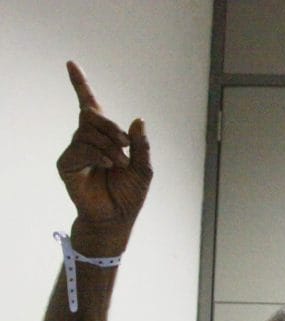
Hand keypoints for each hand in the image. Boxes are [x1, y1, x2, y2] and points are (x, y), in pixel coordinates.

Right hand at [57, 62, 151, 255]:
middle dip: (112, 127)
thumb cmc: (129, 194)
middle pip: (92, 116)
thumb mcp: (144, 168)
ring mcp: (75, 151)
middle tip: (126, 145)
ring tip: (120, 164)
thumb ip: (141, 144)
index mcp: (104, 137)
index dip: (80, 84)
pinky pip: (81, 148)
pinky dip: (99, 155)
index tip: (71, 64)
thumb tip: (138, 119)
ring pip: (89, 133)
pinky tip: (109, 166)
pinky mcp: (66, 164)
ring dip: (110, 147)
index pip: (89, 105)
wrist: (116, 218)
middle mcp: (86, 140)